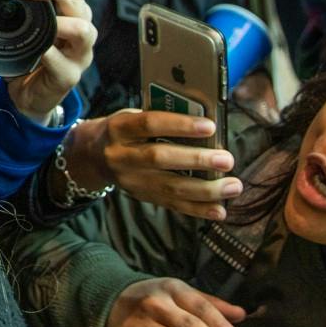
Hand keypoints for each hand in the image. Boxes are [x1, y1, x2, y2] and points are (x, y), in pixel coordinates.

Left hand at [8, 0, 95, 120]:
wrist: (29, 97)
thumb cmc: (27, 58)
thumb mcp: (17, 35)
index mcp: (71, 18)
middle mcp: (80, 33)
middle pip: (83, 7)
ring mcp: (78, 56)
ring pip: (84, 32)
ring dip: (65, 24)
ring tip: (49, 20)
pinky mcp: (69, 77)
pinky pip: (63, 64)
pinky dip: (51, 56)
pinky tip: (42, 50)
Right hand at [62, 109, 240, 220]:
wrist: (92, 156)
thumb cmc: (126, 130)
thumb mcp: (133, 116)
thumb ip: (162, 119)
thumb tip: (206, 126)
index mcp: (120, 128)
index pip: (149, 124)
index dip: (180, 125)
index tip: (210, 126)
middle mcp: (121, 156)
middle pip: (160, 159)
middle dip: (197, 160)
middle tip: (227, 160)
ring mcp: (131, 180)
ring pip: (169, 188)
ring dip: (205, 190)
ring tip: (233, 186)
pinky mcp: (141, 196)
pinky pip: (171, 205)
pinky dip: (198, 210)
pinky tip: (219, 210)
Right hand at [107, 277, 245, 326]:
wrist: (113, 306)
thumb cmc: (158, 301)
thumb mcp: (181, 295)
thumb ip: (211, 304)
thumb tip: (242, 314)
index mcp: (172, 289)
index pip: (198, 305)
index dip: (217, 322)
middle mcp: (156, 304)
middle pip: (186, 324)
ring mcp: (143, 324)